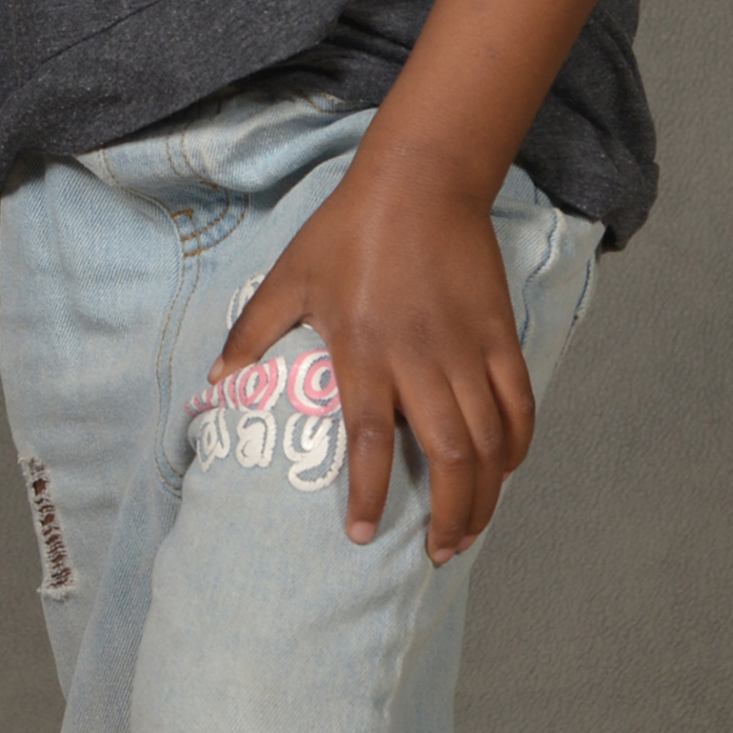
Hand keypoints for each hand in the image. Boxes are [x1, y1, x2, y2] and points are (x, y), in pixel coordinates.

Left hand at [208, 137, 534, 562]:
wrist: (420, 179)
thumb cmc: (348, 230)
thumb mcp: (288, 276)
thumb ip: (252, 332)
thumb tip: (214, 383)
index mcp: (364, 351)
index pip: (368, 441)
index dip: (367, 495)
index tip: (360, 535)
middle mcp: (420, 359)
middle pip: (447, 455)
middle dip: (449, 515)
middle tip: (439, 552)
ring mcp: (467, 348)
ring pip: (488, 440)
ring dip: (485, 495)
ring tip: (470, 531)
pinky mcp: (500, 334)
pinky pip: (518, 403)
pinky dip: (516, 444)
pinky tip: (504, 471)